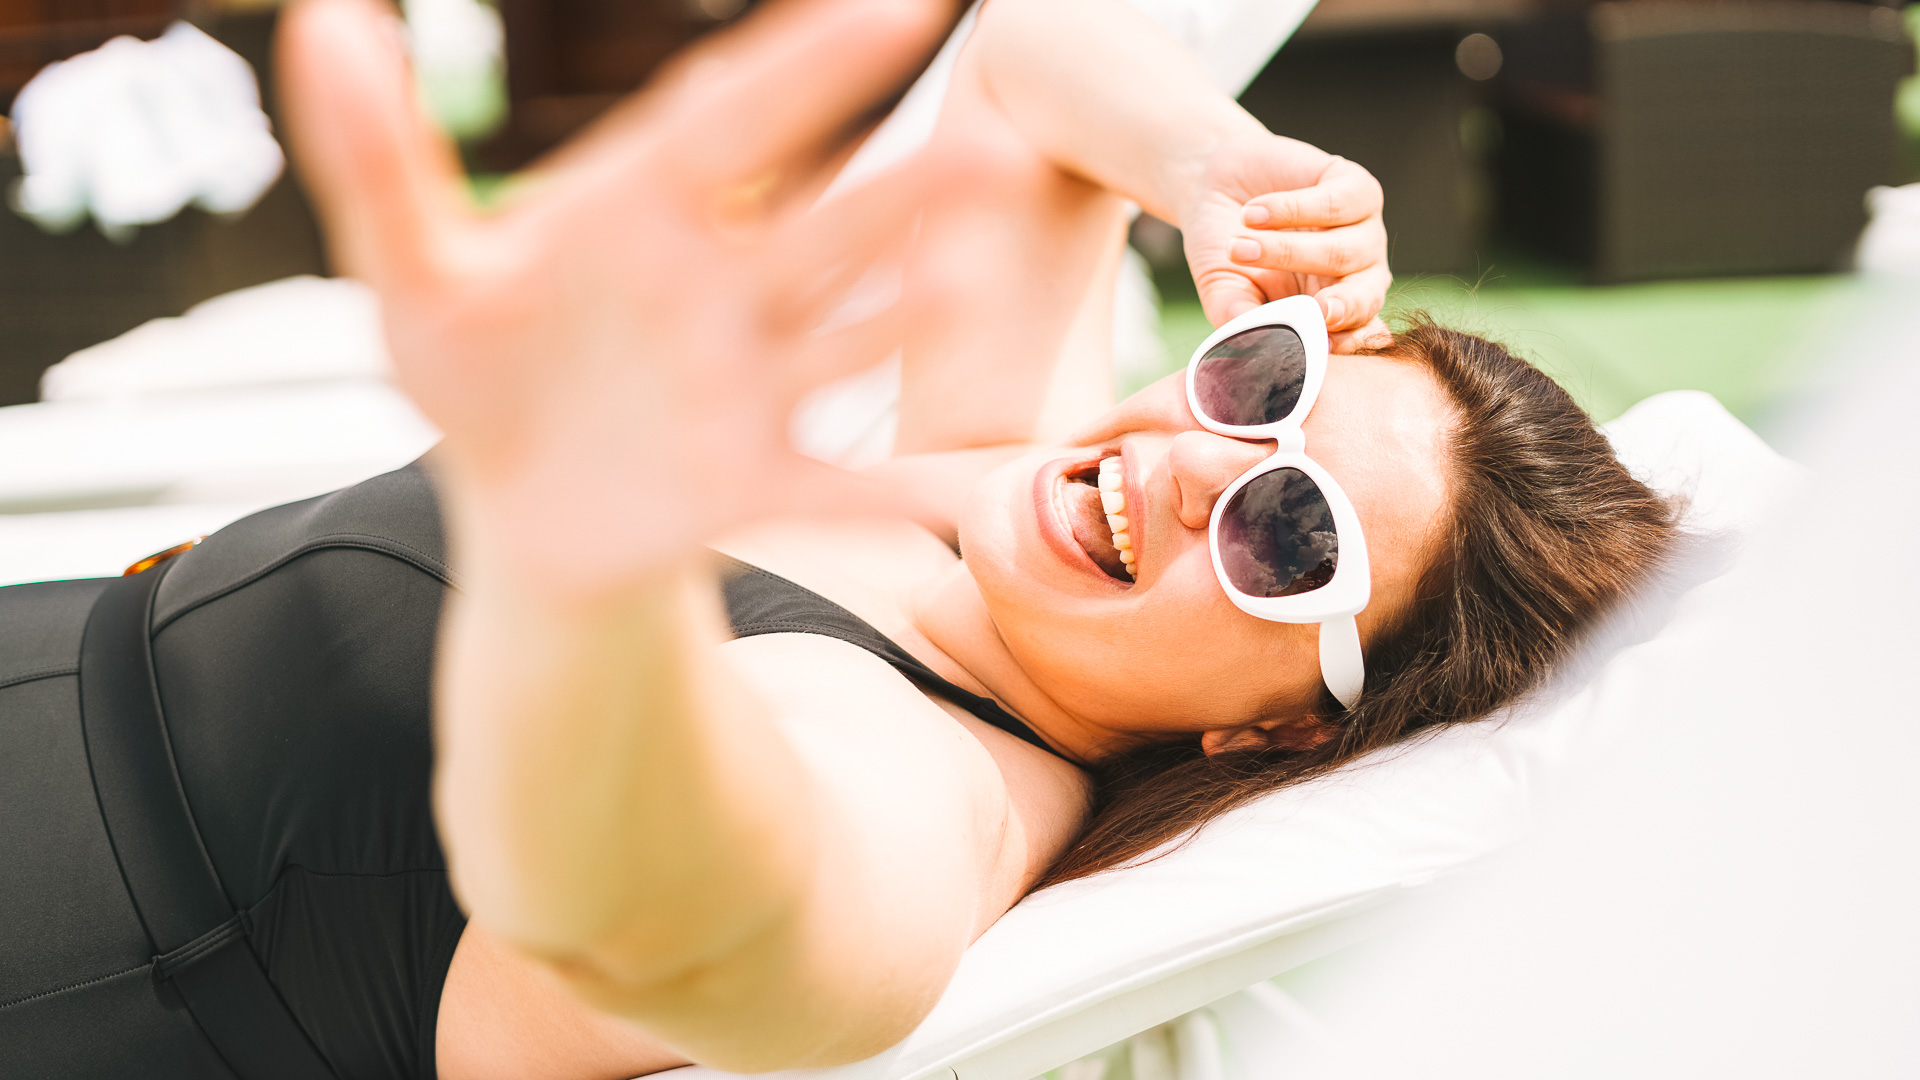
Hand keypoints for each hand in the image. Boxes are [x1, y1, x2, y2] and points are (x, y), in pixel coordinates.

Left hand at [278, 0, 956, 599]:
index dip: (808, 62)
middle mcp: (721, 291)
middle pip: (819, 231)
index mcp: (645, 213)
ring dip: (898, 317)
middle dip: (898, 193)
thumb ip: (376, 157)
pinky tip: (946, 499)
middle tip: (985, 148)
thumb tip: (320, 19)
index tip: (897, 3)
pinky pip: (824, 488)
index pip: (731, 120)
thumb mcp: (415, 271)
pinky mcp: (752, 482)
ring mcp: (749, 387)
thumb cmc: (477, 377)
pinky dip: (883, 496)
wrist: (522, 517)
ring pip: (837, 341)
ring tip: (961, 281)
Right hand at [1178, 133, 1391, 347]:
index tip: (1323, 347)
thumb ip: (1240, 317)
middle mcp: (1360, 272)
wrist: (1216, 185)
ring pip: (1342, 252)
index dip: (1346, 342)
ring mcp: (1364, 229)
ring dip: (1285, 252)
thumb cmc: (1225, 247)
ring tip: (1237, 248)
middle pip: (1364, 296)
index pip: (1358, 334)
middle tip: (1318, 311)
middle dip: (1341, 306)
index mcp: (1336, 308)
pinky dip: (1289, 210)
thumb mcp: (1224, 290)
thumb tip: (1252, 341)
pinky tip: (1251, 214)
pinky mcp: (1357, 187)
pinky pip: (1336, 205)